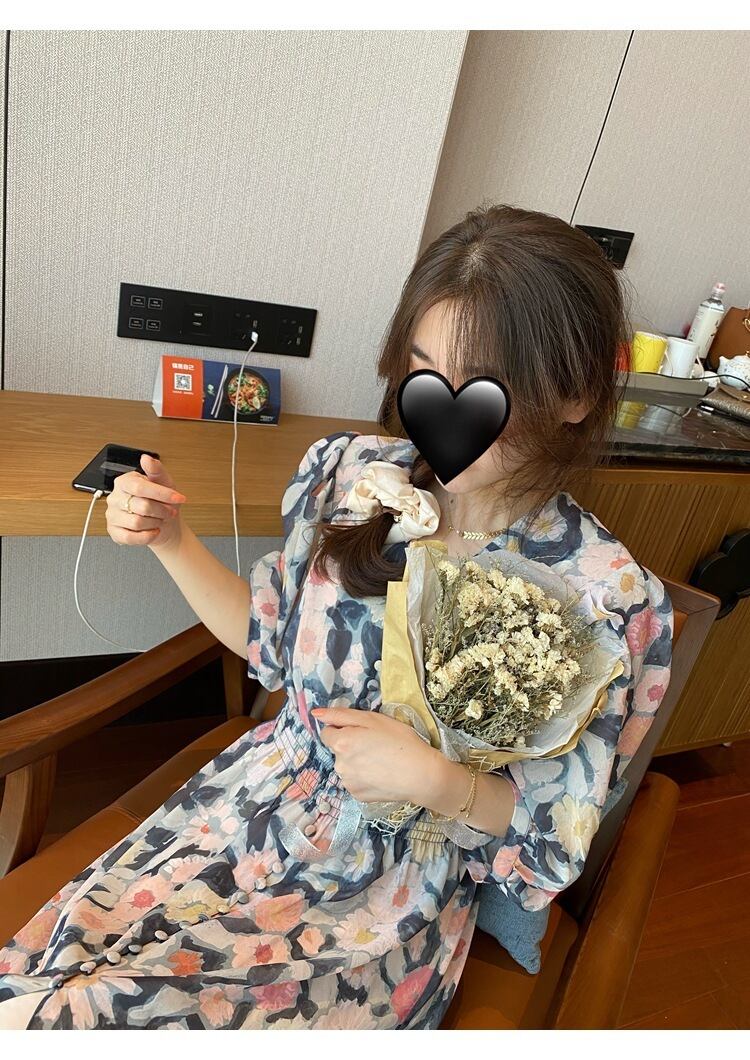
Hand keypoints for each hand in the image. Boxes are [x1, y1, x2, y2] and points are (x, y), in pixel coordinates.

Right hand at [106, 455, 186, 552]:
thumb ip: (156, 470)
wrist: (163, 523)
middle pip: (142, 506)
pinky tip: (153, 530)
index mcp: (124, 482)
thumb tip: (146, 458)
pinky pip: (130, 537)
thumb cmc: (162, 502)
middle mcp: (115, 498)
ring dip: (155, 523)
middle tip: (170, 511)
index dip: (162, 493)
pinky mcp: (114, 532)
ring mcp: (112, 515)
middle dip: (162, 510)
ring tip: (159, 519)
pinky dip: (147, 536)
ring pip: (137, 522)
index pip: (140, 487)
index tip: (178, 498)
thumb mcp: (164, 483)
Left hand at [312, 706, 443, 804]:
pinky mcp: (357, 796)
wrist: (421, 775)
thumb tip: (316, 713)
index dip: (344, 729)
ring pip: (346, 767)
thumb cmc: (400, 741)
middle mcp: (339, 764)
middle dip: (351, 746)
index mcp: (341, 743)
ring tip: (380, 761)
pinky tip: (381, 774)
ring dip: (357, 762)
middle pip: (338, 750)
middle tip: (376, 745)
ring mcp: (347, 782)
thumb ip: (341, 715)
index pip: (328, 733)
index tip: (363, 732)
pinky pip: (355, 782)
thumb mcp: (373, 719)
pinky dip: (364, 778)